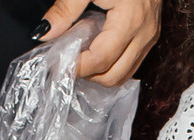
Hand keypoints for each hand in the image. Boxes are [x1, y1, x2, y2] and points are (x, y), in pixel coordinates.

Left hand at [39, 0, 159, 85]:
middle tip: (66, 62)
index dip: (76, 67)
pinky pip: (130, 63)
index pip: (100, 59)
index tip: (56, 64)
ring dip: (100, 73)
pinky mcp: (150, 35)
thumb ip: (64, 9)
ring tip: (80, 57)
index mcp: (130, 20)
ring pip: (124, 74)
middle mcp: (145, 33)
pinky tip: (94, 50)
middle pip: (114, 76)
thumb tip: (43, 34)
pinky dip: (111, 65)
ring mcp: (150, 36)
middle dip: (88, 75)